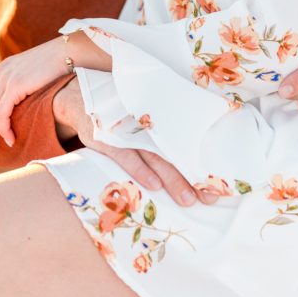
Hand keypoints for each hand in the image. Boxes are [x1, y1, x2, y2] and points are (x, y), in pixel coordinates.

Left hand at [0, 39, 65, 157]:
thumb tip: (13, 95)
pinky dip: (3, 130)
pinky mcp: (16, 86)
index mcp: (0, 68)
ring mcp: (6, 79)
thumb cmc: (54, 63)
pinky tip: (10, 140)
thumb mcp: (29, 69)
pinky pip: (2, 114)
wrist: (68, 52)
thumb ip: (16, 80)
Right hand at [53, 79, 219, 209]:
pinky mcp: (106, 138)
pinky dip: (140, 171)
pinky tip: (153, 186)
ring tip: (187, 200)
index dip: (201, 158)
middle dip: (191, 176)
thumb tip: (196, 136)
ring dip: (171, 179)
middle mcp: (144, 121)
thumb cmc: (119, 107)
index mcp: (157, 115)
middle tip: (209, 197)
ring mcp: (126, 129)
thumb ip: (162, 122)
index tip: (218, 180)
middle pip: (173, 151)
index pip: (184, 138)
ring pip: (153, 157)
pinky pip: (126, 156)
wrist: (79, 96)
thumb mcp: (140, 108)